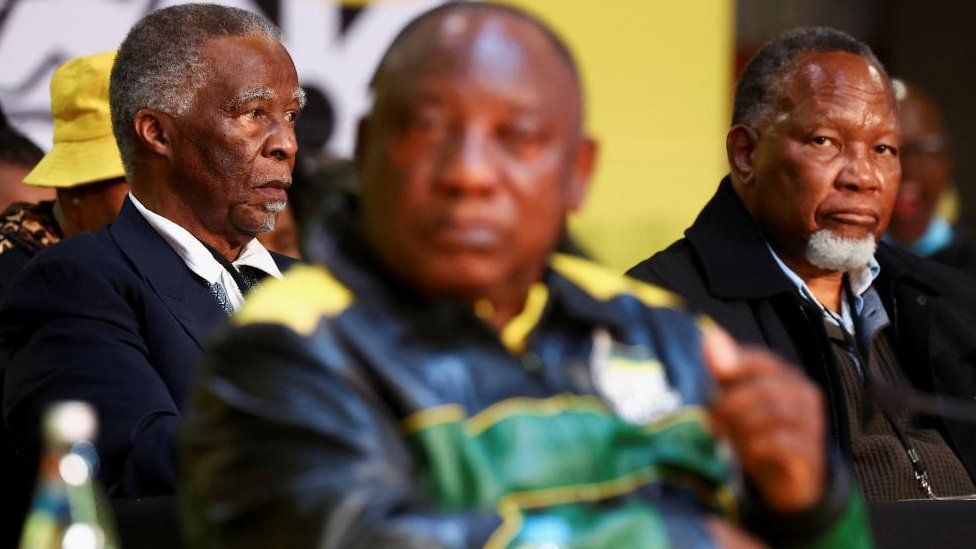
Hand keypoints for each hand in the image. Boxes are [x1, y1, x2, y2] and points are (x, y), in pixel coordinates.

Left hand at [702, 327, 825, 512]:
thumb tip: (709, 336)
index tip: (712, 386)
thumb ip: (723, 369)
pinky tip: (746, 452)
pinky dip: (757, 446)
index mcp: (786, 376)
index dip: (734, 370)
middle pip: (767, 389)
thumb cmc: (756, 432)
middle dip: (733, 403)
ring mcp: (811, 424)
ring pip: (775, 415)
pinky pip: (783, 443)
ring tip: (725, 436)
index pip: (762, 361)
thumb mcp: (734, 399)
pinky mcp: (811, 453)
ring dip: (742, 426)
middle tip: (713, 418)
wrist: (783, 480)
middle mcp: (804, 395)